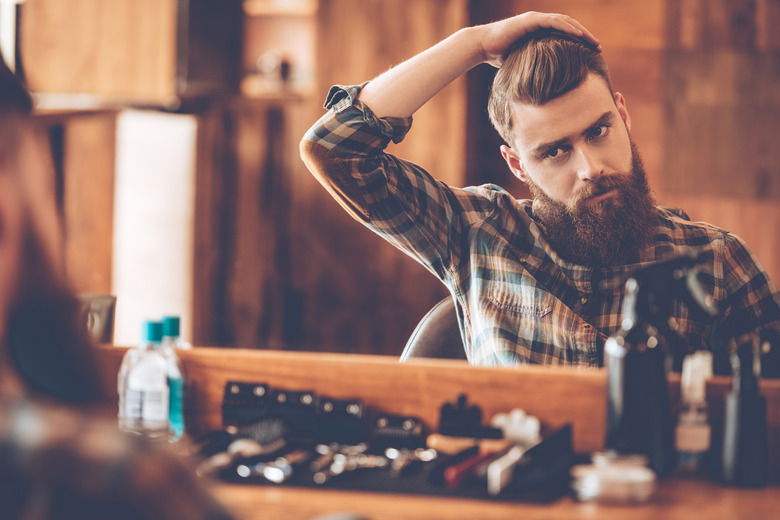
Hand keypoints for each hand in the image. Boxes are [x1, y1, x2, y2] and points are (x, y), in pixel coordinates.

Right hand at [476, 12, 599, 67]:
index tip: (591, 54)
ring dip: (581, 32)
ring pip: (565, 22)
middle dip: (585, 37)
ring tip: (593, 43)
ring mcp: (536, 19)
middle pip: (569, 27)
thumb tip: (539, 88)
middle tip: (598, 48)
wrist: (482, 46)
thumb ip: (532, 69)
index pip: (564, 35)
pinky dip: (567, 28)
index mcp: (539, 32)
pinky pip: (553, 22)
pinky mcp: (531, 20)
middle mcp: (540, 23)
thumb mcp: (521, 64)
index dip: (579, 43)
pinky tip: (578, 36)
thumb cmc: (498, 56)